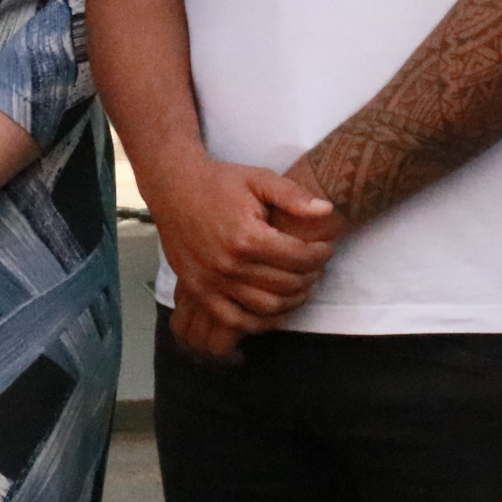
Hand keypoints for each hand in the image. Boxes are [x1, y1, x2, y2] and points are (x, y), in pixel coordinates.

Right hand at [150, 157, 337, 358]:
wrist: (174, 188)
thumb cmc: (220, 182)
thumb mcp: (259, 179)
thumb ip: (294, 196)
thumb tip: (327, 211)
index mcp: (247, 237)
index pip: (299, 257)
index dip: (321, 254)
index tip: (326, 247)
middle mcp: (229, 265)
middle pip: (287, 284)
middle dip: (311, 276)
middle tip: (317, 266)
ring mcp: (212, 282)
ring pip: (267, 307)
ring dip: (292, 300)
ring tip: (301, 285)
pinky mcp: (199, 292)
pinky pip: (236, 320)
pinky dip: (260, 321)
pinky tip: (274, 309)